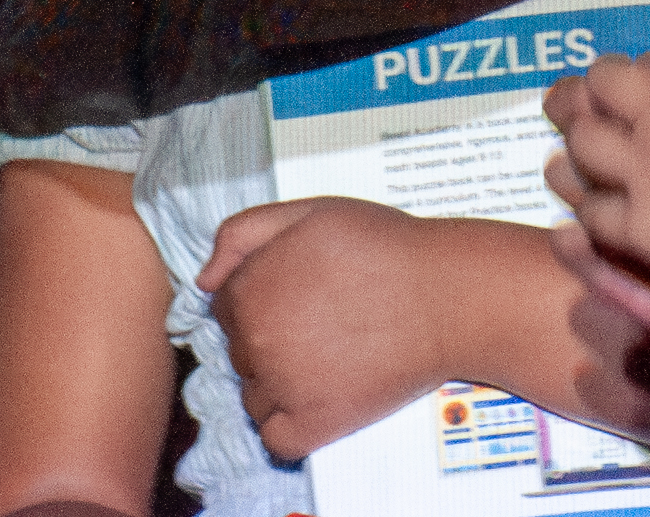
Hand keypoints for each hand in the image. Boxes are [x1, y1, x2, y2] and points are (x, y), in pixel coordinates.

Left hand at [200, 198, 502, 459]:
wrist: (445, 294)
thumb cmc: (384, 248)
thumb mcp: (307, 212)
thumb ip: (243, 234)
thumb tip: (204, 279)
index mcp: (250, 289)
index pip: (225, 305)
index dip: (260, 297)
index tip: (296, 296)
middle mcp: (258, 340)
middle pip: (240, 349)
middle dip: (270, 336)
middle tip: (320, 322)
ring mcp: (285, 386)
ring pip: (254, 394)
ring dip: (277, 381)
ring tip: (326, 357)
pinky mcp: (316, 424)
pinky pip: (276, 437)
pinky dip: (289, 425)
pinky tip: (317, 398)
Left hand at [544, 26, 649, 307]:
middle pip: (609, 78)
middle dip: (605, 81)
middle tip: (604, 92)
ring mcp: (646, 168)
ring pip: (584, 138)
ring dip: (577, 133)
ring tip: (574, 133)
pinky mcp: (638, 222)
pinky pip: (591, 207)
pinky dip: (583, 199)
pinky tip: (582, 194)